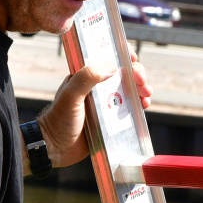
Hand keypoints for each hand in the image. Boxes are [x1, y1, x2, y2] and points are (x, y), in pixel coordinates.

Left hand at [37, 52, 151, 168]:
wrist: (56, 148)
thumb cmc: (59, 119)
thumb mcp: (71, 95)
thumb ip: (88, 77)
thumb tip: (112, 65)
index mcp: (85, 75)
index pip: (106, 56)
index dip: (122, 54)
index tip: (133, 59)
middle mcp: (96, 86)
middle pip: (123, 73)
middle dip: (137, 73)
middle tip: (142, 82)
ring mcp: (104, 102)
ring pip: (129, 89)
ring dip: (141, 88)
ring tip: (146, 95)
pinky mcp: (111, 118)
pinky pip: (129, 108)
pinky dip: (139, 104)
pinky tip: (144, 106)